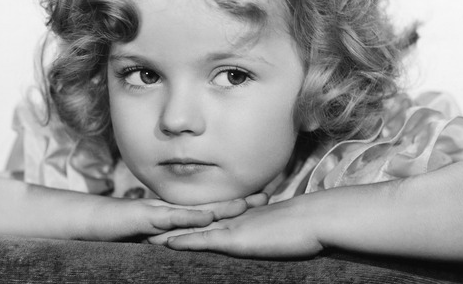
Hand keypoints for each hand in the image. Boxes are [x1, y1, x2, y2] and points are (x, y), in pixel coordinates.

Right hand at [83, 192, 267, 241]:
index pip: (213, 211)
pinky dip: (190, 217)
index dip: (235, 207)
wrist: (92, 221)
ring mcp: (161, 211)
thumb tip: (194, 242)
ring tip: (246, 204)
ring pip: (197, 209)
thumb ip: (175, 235)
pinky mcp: (147, 216)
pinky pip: (172, 217)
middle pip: (212, 206)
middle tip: (267, 196)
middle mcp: (174, 210)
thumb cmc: (122, 229)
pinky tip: (206, 217)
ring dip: (221, 207)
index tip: (260, 202)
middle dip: (239, 202)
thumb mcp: (154, 235)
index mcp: (179, 215)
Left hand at [147, 196, 323, 257]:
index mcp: (243, 220)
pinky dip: (186, 241)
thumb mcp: (283, 230)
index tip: (171, 224)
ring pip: (194, 230)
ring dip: (170, 233)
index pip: (211, 221)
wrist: (317, 219)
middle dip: (171, 224)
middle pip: (195, 223)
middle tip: (147, 226)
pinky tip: (168, 244)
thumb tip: (271, 234)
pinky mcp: (238, 239)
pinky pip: (206, 240)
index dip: (190, 222)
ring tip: (145, 234)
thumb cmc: (307, 228)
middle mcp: (234, 221)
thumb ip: (271, 231)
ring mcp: (234, 228)